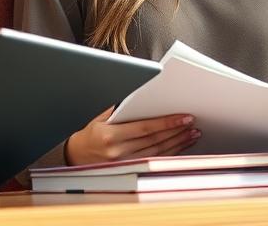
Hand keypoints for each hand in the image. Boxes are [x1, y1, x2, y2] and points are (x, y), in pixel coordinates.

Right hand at [64, 106, 198, 164]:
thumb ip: (120, 109)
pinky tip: (180, 146)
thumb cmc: (89, 134)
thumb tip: (143, 98)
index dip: (166, 123)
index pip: (145, 128)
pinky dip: (170, 153)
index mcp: (110, 135)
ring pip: (158, 151)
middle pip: (155, 140)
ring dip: (178, 142)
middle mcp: (118, 152)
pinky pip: (154, 160)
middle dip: (176, 131)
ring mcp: (124, 163)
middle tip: (192, 123)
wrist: (75, 156)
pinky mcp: (129, 170)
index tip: (183, 117)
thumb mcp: (100, 117)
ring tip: (192, 133)